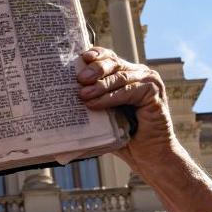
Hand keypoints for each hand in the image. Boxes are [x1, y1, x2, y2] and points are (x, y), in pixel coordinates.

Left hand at [76, 47, 211, 211]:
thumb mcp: (103, 117)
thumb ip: (89, 104)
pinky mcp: (154, 94)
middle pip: (114, 63)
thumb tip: (57, 100)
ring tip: (82, 94)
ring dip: (100, 86)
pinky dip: (111, 97)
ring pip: (120, 77)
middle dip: (95, 69)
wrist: (148, 156)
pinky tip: (95, 103)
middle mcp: (140, 74)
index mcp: (127, 74)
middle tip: (79, 79)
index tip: (80, 58)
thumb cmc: (125, 137)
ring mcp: (149, 82)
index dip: (95, 55)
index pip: (109, 57)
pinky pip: (129, 91)